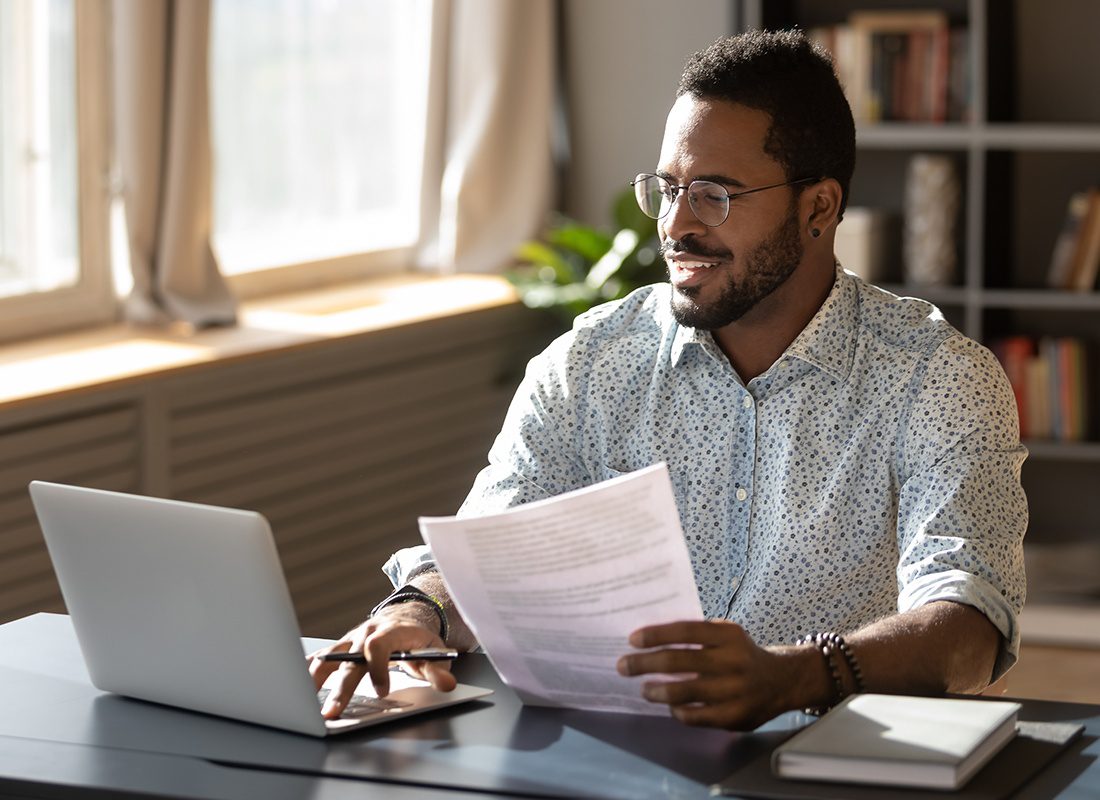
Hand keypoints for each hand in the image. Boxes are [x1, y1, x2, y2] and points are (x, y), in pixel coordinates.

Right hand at [307, 609, 456, 718]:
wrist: (406, 618)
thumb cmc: (419, 640)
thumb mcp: (435, 654)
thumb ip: (438, 671)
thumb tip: (447, 685)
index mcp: (391, 631)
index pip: (379, 645)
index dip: (378, 667)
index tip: (382, 691)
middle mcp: (366, 633)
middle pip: (350, 659)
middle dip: (341, 687)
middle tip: (332, 712)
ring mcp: (351, 640)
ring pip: (330, 658)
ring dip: (316, 681)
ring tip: (303, 703)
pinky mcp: (342, 647)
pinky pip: (322, 658)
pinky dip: (309, 671)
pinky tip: (296, 686)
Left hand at [615, 620, 791, 729]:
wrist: (781, 681)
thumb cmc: (740, 654)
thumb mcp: (726, 635)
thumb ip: (696, 636)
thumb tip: (650, 640)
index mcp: (728, 635)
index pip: (685, 631)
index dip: (656, 635)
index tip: (632, 640)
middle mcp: (733, 661)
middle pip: (678, 662)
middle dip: (644, 664)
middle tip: (623, 665)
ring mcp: (734, 691)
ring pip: (683, 692)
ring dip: (656, 690)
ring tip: (643, 689)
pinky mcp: (734, 716)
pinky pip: (695, 716)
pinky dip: (677, 710)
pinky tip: (670, 705)